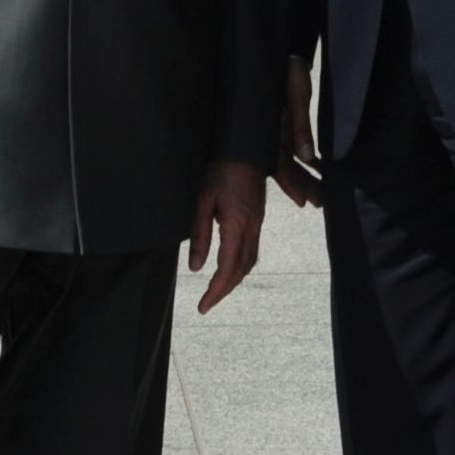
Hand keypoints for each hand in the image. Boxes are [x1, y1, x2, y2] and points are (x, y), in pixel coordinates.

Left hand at [190, 158, 266, 311]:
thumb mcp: (203, 202)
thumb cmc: (220, 170)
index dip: (215, 291)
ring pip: (250, 263)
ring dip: (234, 280)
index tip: (203, 306)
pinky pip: (253, 251)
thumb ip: (200, 236)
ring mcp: (258, 224)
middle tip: (206, 304)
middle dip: (224, 291)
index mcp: (236, 225)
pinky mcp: (258, 219)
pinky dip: (241, 267)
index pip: (227, 269)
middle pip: (241, 271)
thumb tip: (196, 268)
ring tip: (217, 291)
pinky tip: (231, 269)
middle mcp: (251, 228)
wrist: (245, 148)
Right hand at [273, 55, 322, 210]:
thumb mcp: (297, 100)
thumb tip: (307, 158)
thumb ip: (301, 129)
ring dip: (306, 174)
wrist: (287, 52)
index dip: (291, 185)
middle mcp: (272, 135)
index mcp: (269, 131)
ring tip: (322, 192)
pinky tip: (319, 166)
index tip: (303, 201)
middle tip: (320, 201)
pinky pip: (296, 146)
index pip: (278, 166)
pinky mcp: (286, 124)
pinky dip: (307, 158)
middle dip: (302, 185)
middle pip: (286, 167)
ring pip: (292, 159)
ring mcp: (278, 130)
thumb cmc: (289, 74)